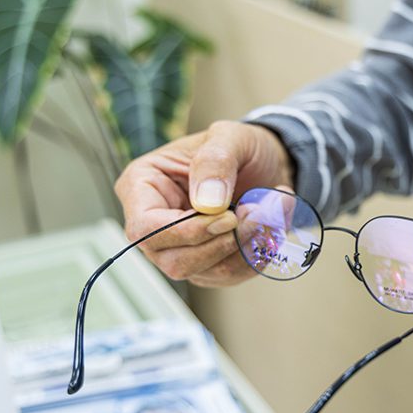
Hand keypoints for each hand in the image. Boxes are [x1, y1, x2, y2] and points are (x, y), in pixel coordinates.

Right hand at [114, 121, 293, 286]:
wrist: (264, 163)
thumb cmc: (237, 147)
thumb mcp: (228, 137)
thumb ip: (215, 162)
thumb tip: (207, 203)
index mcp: (142, 187)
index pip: (146, 229)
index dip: (188, 231)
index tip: (229, 217)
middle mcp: (154, 225)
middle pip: (174, 261)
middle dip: (222, 244)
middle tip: (256, 212)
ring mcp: (180, 249)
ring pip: (206, 273)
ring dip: (245, 248)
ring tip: (268, 211)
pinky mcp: (208, 265)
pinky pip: (230, 275)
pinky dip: (257, 254)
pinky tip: (270, 225)